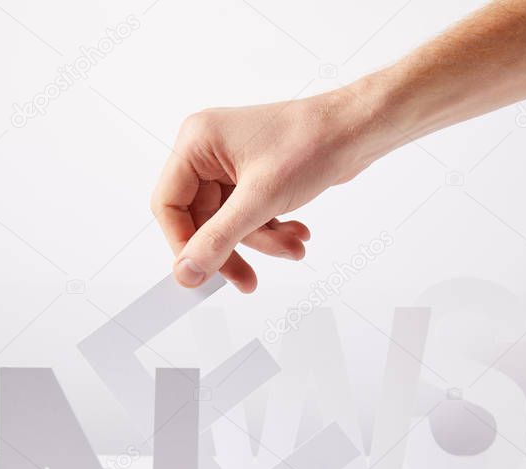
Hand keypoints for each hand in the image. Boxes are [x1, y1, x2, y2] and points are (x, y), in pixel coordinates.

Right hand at [151, 90, 379, 291]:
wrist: (356, 130)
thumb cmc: (311, 143)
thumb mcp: (260, 200)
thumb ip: (219, 239)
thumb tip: (187, 271)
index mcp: (197, 143)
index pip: (169, 204)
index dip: (183, 243)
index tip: (201, 272)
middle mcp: (209, 151)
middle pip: (202, 219)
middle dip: (233, 248)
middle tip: (246, 280)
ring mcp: (232, 164)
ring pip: (230, 222)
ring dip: (262, 241)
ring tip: (293, 249)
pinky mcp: (254, 176)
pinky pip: (250, 215)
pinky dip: (272, 230)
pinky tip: (297, 234)